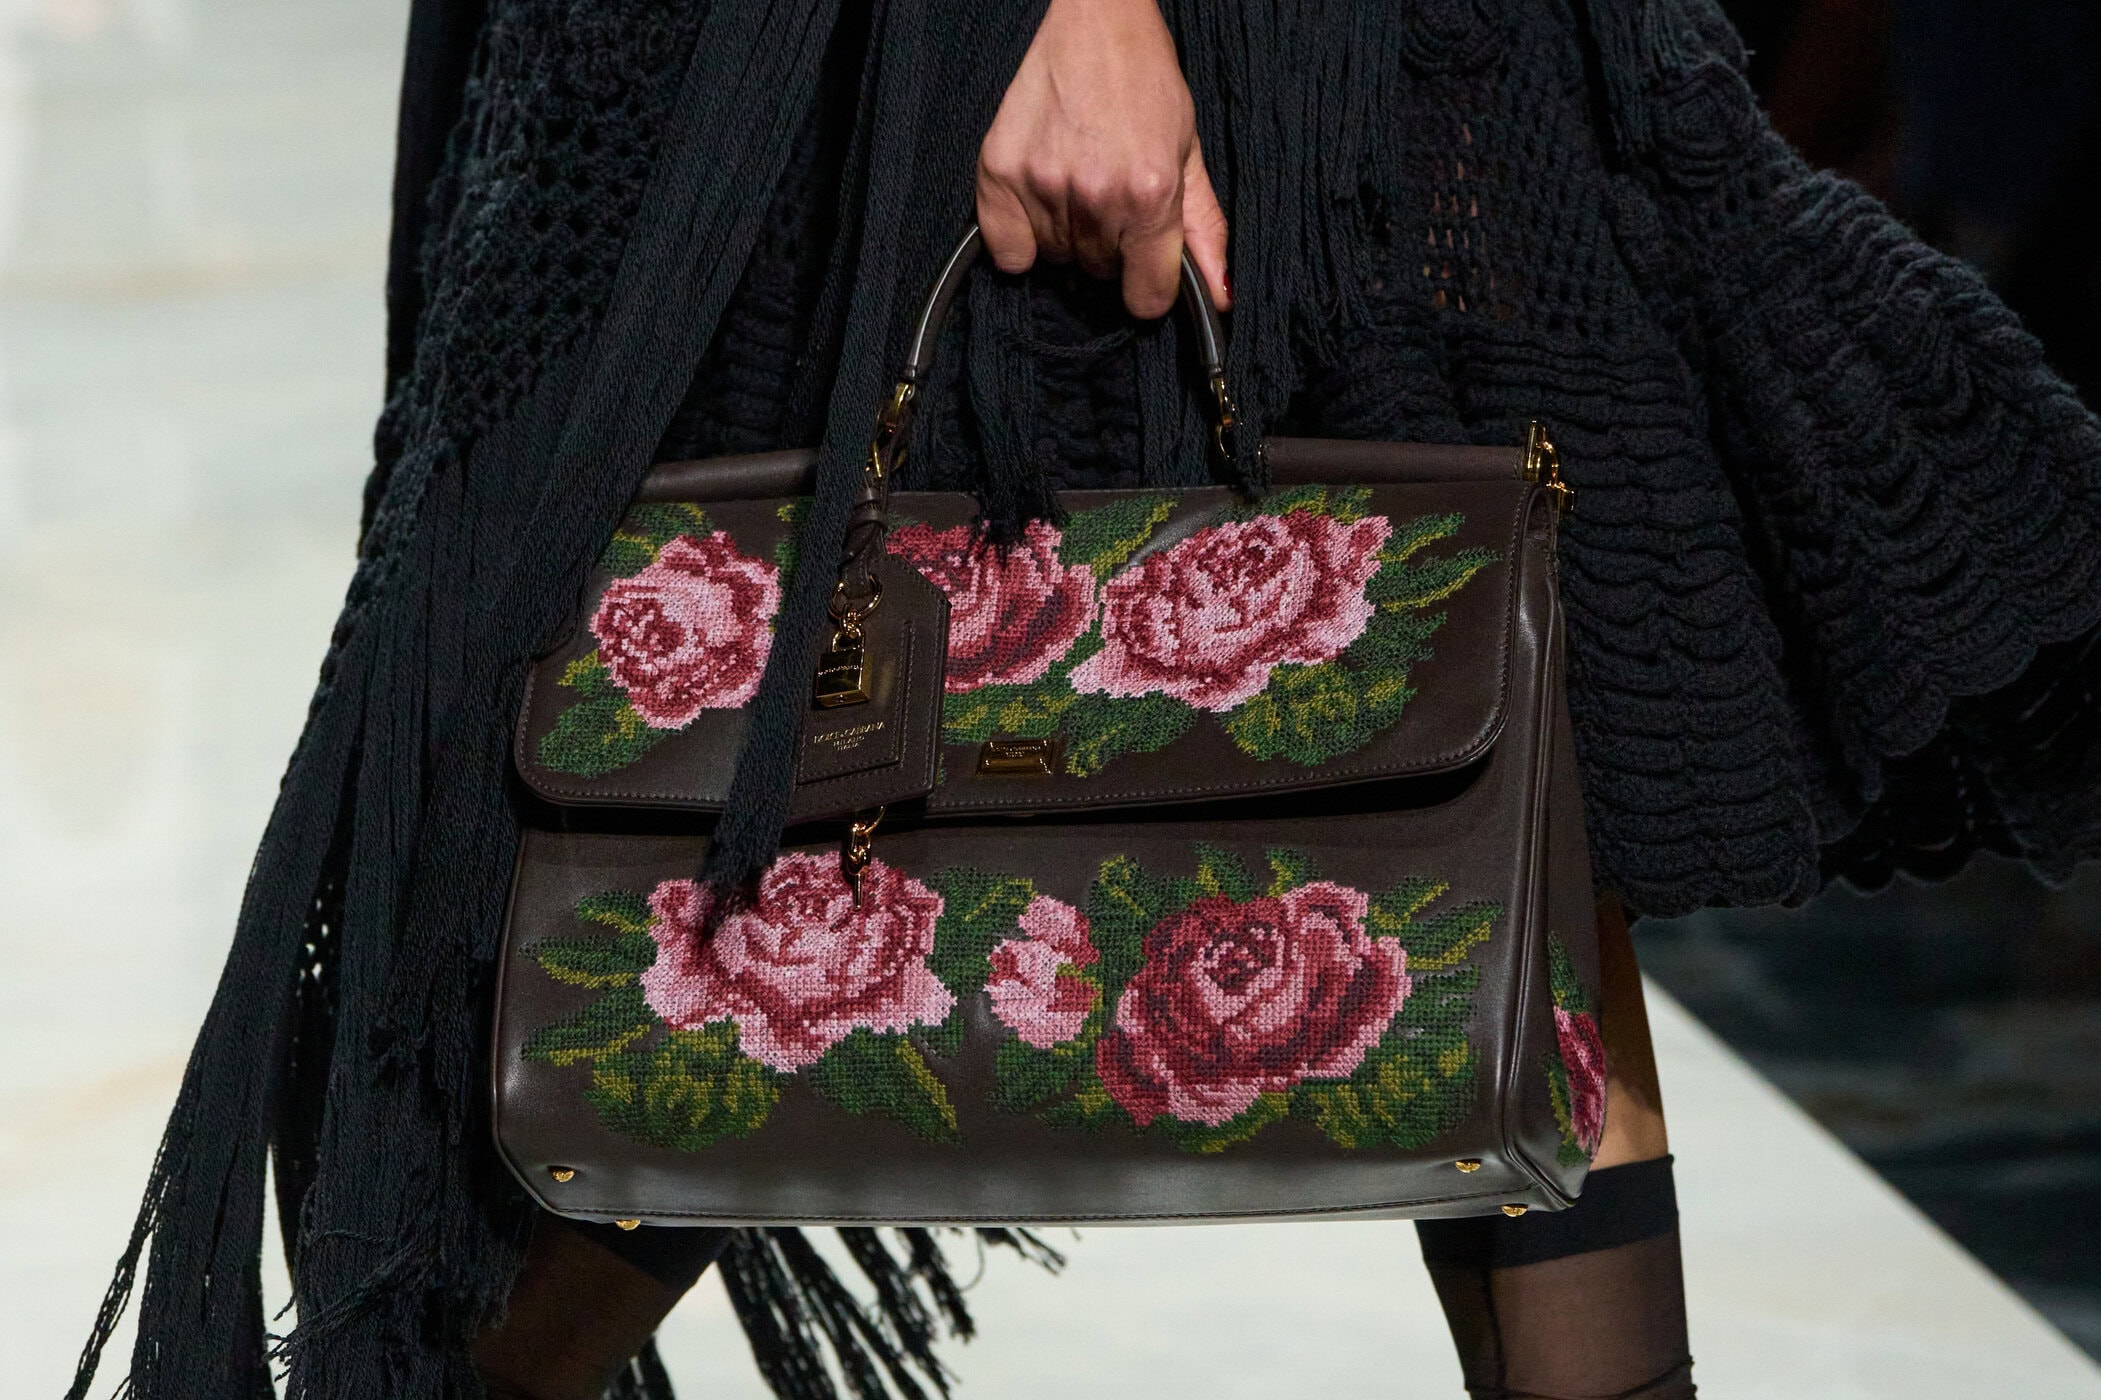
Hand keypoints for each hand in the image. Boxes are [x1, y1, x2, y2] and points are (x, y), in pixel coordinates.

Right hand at [976, 0, 1229, 318]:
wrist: (1096, 21)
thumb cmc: (1146, 83)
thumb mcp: (1188, 154)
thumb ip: (1203, 232)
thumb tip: (1220, 297)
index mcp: (1150, 194)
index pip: (1145, 297)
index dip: (1148, 285)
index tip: (1144, 265)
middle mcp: (1097, 196)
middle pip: (1099, 273)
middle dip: (1108, 245)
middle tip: (1109, 192)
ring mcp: (1044, 185)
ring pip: (1057, 259)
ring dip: (1066, 234)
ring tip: (1077, 181)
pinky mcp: (1000, 171)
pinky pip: (1007, 251)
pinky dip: (1019, 238)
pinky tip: (1039, 202)